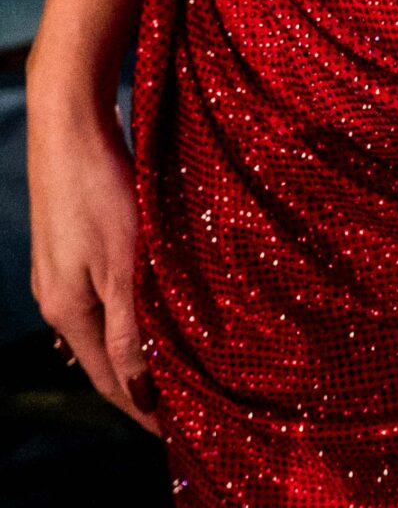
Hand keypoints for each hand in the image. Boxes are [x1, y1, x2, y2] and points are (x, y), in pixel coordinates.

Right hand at [27, 100, 158, 430]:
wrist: (70, 122)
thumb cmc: (100, 188)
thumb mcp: (123, 263)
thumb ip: (130, 328)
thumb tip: (138, 390)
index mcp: (67, 310)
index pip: (108, 379)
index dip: (140, 408)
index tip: (175, 433)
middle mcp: (57, 297)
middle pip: (102, 356)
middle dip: (139, 384)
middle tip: (183, 404)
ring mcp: (60, 270)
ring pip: (102, 325)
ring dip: (135, 347)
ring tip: (174, 364)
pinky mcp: (71, 243)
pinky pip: (101, 295)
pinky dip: (128, 312)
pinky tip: (151, 307)